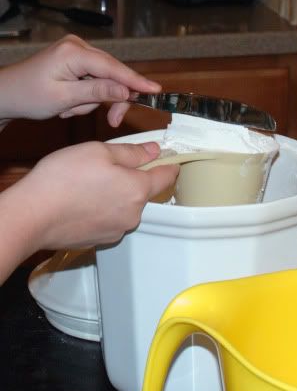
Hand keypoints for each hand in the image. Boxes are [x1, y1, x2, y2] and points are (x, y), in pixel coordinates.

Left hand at [0, 34, 160, 127]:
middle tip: (112, 121)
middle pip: (112, 74)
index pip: (113, 68)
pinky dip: (86, 97)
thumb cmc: (29, 96)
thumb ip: (97, 92)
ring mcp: (77, 53)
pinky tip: (69, 104)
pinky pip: (93, 81)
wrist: (6, 94)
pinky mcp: (75, 61)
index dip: (136, 81)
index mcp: (74, 52)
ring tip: (69, 110)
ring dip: (92, 101)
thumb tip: (125, 90)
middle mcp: (78, 47)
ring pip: (104, 81)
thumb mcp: (64, 98)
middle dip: (111, 99)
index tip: (155, 90)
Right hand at [0, 141, 178, 279]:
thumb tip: (154, 150)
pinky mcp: (102, 240)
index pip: (167, 176)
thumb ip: (132, 152)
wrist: (33, 215)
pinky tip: (83, 201)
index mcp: (138, 189)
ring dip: (116, 195)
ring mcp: (118, 230)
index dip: (168, 164)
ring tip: (89, 184)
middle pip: (143, 192)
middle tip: (107, 166)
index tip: (169, 158)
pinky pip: (110, 220)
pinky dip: (102, 210)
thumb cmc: (63, 179)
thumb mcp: (99, 151)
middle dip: (132, 178)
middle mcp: (133, 214)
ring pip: (126, 206)